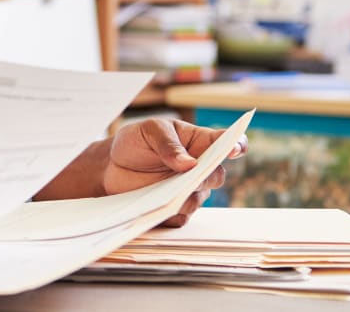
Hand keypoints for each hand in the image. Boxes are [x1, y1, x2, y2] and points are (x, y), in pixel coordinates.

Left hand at [104, 118, 246, 226]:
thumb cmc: (136, 142)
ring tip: (167, 193)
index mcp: (199, 142)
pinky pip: (180, 218)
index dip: (236, 146)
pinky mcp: (175, 211)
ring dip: (185, 197)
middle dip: (206, 176)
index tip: (234, 149)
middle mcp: (200, 169)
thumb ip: (168, 144)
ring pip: (198, 199)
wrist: (112, 166)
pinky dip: (169, 214)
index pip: (226, 143)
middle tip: (193, 174)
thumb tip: (190, 163)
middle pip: (216, 176)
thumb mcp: (149, 131)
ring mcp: (189, 191)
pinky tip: (157, 209)